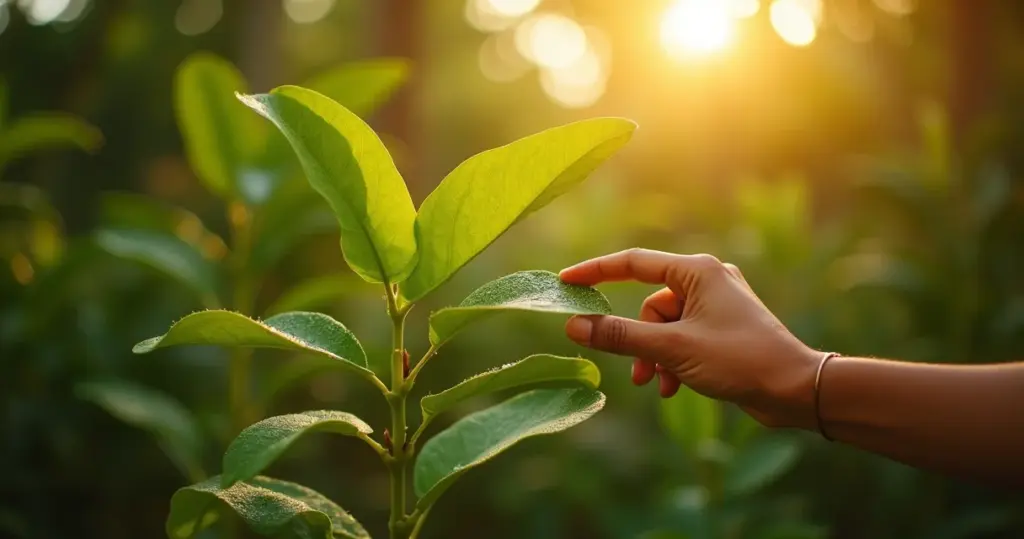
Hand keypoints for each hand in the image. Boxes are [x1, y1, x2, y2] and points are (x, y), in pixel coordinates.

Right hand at [560, 249, 821, 428]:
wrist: (795, 389)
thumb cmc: (738, 359)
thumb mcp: (672, 349)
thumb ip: (620, 336)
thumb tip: (575, 325)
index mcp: (697, 271)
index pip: (632, 262)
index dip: (595, 272)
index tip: (565, 282)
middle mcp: (707, 280)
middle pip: (648, 305)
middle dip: (638, 341)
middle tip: (639, 374)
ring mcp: (716, 304)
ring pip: (664, 327)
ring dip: (655, 356)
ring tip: (659, 384)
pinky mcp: (722, 327)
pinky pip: (682, 338)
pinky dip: (673, 360)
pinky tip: (677, 387)